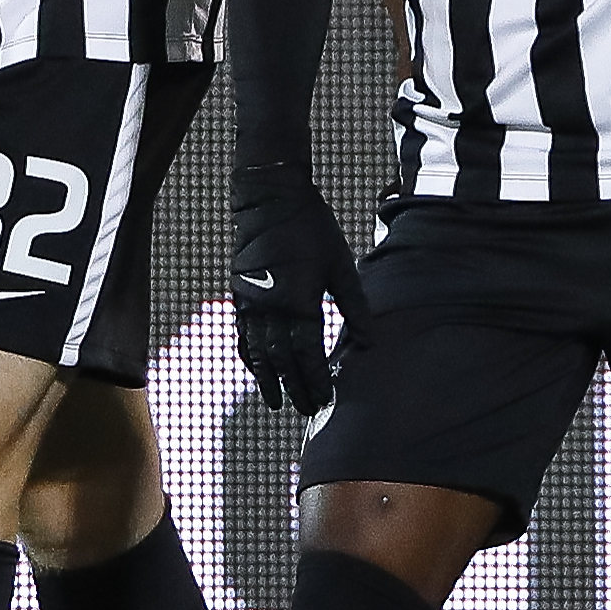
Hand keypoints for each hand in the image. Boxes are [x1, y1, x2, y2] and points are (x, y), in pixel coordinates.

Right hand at [232, 161, 370, 412]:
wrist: (270, 199)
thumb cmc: (311, 228)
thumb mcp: (341, 265)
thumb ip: (355, 306)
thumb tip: (369, 341)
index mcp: (299, 301)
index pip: (308, 353)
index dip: (317, 379)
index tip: (326, 398)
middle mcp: (271, 308)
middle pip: (283, 360)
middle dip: (295, 387)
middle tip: (306, 409)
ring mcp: (251, 302)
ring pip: (259, 352)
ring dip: (269, 379)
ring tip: (277, 402)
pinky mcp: (241, 294)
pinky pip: (243, 335)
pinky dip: (250, 356)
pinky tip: (256, 370)